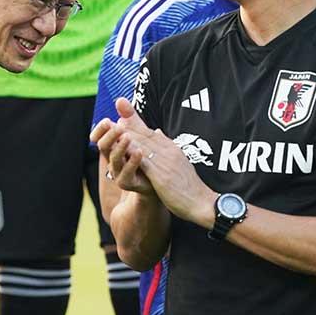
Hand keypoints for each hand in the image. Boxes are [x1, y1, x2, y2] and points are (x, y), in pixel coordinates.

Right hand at [91, 116, 153, 195]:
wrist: (157, 181)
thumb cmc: (145, 156)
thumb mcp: (138, 134)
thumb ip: (129, 118)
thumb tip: (120, 99)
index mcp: (112, 147)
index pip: (98, 138)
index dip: (99, 130)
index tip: (106, 121)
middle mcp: (112, 159)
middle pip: (103, 147)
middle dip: (109, 136)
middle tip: (118, 126)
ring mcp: (118, 172)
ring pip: (114, 159)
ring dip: (120, 147)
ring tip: (128, 136)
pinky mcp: (128, 182)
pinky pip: (126, 173)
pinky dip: (132, 162)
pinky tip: (139, 151)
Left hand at [111, 97, 214, 224]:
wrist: (201, 202)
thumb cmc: (189, 185)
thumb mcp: (179, 162)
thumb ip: (167, 148)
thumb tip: (158, 132)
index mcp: (171, 148)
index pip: (151, 132)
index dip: (135, 122)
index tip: (122, 112)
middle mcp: (168, 151)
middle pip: (145, 134)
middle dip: (129, 123)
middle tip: (114, 113)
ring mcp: (165, 162)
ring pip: (143, 145)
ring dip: (127, 135)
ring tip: (113, 126)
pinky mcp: (161, 175)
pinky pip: (145, 162)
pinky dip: (134, 154)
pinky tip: (123, 148)